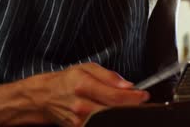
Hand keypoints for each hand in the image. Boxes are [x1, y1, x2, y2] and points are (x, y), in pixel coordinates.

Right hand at [22, 63, 148, 126]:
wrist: (45, 97)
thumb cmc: (67, 80)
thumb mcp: (87, 68)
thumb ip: (110, 76)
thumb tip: (128, 85)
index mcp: (83, 86)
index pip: (115, 96)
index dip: (134, 97)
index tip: (144, 95)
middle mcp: (81, 105)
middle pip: (114, 111)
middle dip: (132, 106)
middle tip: (140, 101)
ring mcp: (79, 120)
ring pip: (109, 120)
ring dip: (123, 113)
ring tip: (128, 105)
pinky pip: (101, 124)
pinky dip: (112, 118)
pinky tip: (115, 111)